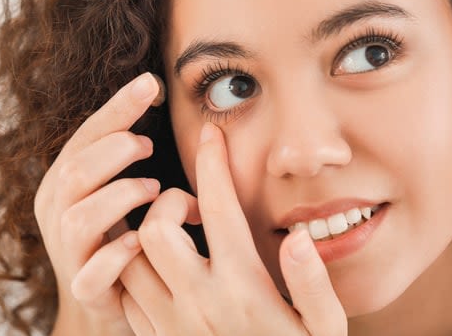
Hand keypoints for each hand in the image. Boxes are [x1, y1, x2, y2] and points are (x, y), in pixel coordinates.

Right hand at [33, 72, 162, 334]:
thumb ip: (124, 148)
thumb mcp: (115, 186)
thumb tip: (152, 89)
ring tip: (155, 188)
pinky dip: (117, 254)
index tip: (150, 83)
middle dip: (115, 151)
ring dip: (122, 195)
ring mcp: (67, 255)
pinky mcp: (85, 290)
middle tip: (149, 145)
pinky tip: (140, 239)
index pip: (82, 139)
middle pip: (74, 172)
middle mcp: (55, 216)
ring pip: (80, 218)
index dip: (116, 110)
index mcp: (61, 184)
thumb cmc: (118, 229)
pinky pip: (92, 273)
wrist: (107, 297)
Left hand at [120, 122, 346, 335]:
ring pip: (130, 259)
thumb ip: (315, 284)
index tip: (212, 134)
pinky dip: (137, 270)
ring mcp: (171, 325)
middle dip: (167, 203)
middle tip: (191, 206)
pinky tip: (164, 269)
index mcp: (243, 289)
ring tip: (176, 233)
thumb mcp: (325, 332)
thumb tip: (297, 237)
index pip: (217, 209)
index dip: (214, 163)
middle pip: (153, 229)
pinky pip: (127, 293)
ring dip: (146, 236)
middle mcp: (198, 304)